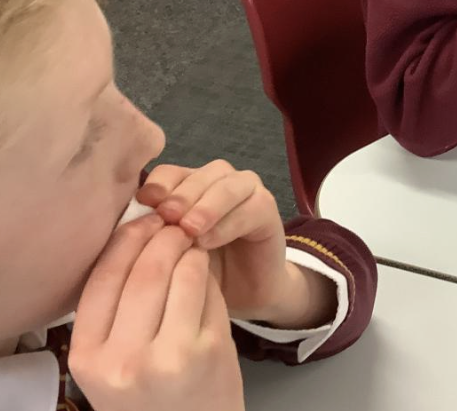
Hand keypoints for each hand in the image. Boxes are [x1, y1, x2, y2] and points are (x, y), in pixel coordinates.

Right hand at [70, 216, 244, 410]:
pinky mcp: (210, 351)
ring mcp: (170, 356)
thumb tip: (135, 234)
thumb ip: (114, 310)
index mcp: (87, 357)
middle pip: (145, 269)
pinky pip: (210, 291)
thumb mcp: (110, 362)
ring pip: (182, 273)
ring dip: (190, 250)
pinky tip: (208, 271)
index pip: (103, 277)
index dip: (126, 239)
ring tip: (193, 244)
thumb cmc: (150, 396)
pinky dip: (209, 274)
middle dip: (164, 237)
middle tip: (175, 225)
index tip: (143, 221)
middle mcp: (124, 359)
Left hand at [138, 160, 334, 327]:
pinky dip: (229, 222)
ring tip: (189, 229)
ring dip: (207, 204)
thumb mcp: (169, 253)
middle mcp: (219, 182)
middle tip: (167, 216)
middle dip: (182, 194)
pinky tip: (209, 241)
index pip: (171, 173)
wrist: (243, 293)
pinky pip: (251, 207)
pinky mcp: (268, 209)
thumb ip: (152, 234)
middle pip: (199, 174)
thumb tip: (126, 224)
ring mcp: (247, 192)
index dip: (158, 185)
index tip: (144, 203)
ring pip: (227, 185)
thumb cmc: (199, 272)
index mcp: (190, 187)